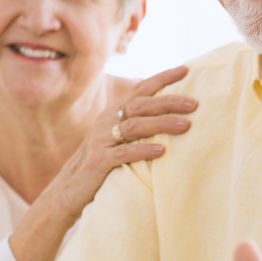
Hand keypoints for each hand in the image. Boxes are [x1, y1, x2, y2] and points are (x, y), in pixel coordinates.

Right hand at [47, 65, 195, 221]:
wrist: (67, 191)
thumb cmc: (99, 165)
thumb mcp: (115, 140)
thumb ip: (135, 127)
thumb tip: (171, 117)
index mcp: (112, 114)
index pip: (139, 89)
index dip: (162, 78)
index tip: (185, 69)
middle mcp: (106, 122)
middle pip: (140, 105)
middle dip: (168, 101)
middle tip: (194, 103)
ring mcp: (101, 141)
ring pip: (134, 125)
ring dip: (162, 124)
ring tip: (185, 126)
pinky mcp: (99, 162)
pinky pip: (124, 153)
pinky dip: (144, 150)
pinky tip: (162, 151)